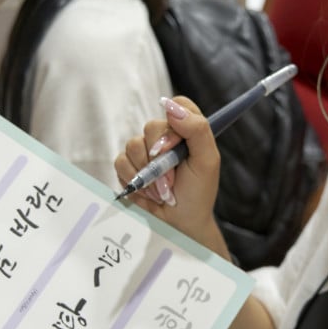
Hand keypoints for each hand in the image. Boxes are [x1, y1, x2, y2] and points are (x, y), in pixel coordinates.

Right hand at [115, 96, 228, 256]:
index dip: (173, 123)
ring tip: (162, 191)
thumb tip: (171, 106)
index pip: (178, 105)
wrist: (180, 223)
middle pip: (151, 126)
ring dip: (148, 174)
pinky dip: (134, 180)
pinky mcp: (129, 166)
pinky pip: (120, 162)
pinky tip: (148, 193)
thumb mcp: (207, 161)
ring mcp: (145, 150)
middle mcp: (166, 137)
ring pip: (133, 145)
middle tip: (172, 180)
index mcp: (188, 131)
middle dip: (160, 159)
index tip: (174, 146)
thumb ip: (197, 130)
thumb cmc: (198, 193)